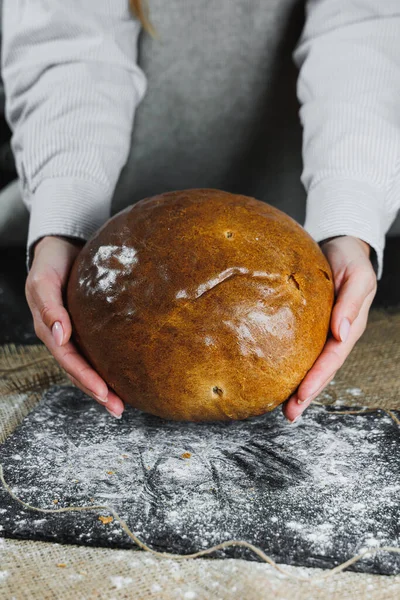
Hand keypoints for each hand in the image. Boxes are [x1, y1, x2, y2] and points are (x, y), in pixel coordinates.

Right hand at [25, 235, 124, 417]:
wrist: (62, 248)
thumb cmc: (51, 263)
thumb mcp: (43, 280)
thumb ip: (48, 305)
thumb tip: (60, 334)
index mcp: (49, 329)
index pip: (69, 360)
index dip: (85, 378)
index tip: (104, 392)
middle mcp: (63, 337)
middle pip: (79, 372)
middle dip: (98, 393)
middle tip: (119, 410)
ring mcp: (75, 335)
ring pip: (89, 366)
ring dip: (104, 387)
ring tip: (123, 405)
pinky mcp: (88, 329)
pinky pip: (98, 352)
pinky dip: (110, 367)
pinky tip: (126, 377)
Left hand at [283, 235, 376, 422]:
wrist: (340, 244)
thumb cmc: (350, 259)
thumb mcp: (358, 276)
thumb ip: (351, 303)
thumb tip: (341, 332)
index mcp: (350, 326)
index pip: (333, 358)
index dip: (318, 378)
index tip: (301, 394)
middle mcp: (336, 334)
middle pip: (321, 370)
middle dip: (307, 394)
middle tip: (289, 414)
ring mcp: (322, 332)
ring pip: (310, 364)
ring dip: (297, 386)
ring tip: (282, 408)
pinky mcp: (307, 324)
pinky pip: (298, 348)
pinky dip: (288, 364)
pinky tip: (274, 375)